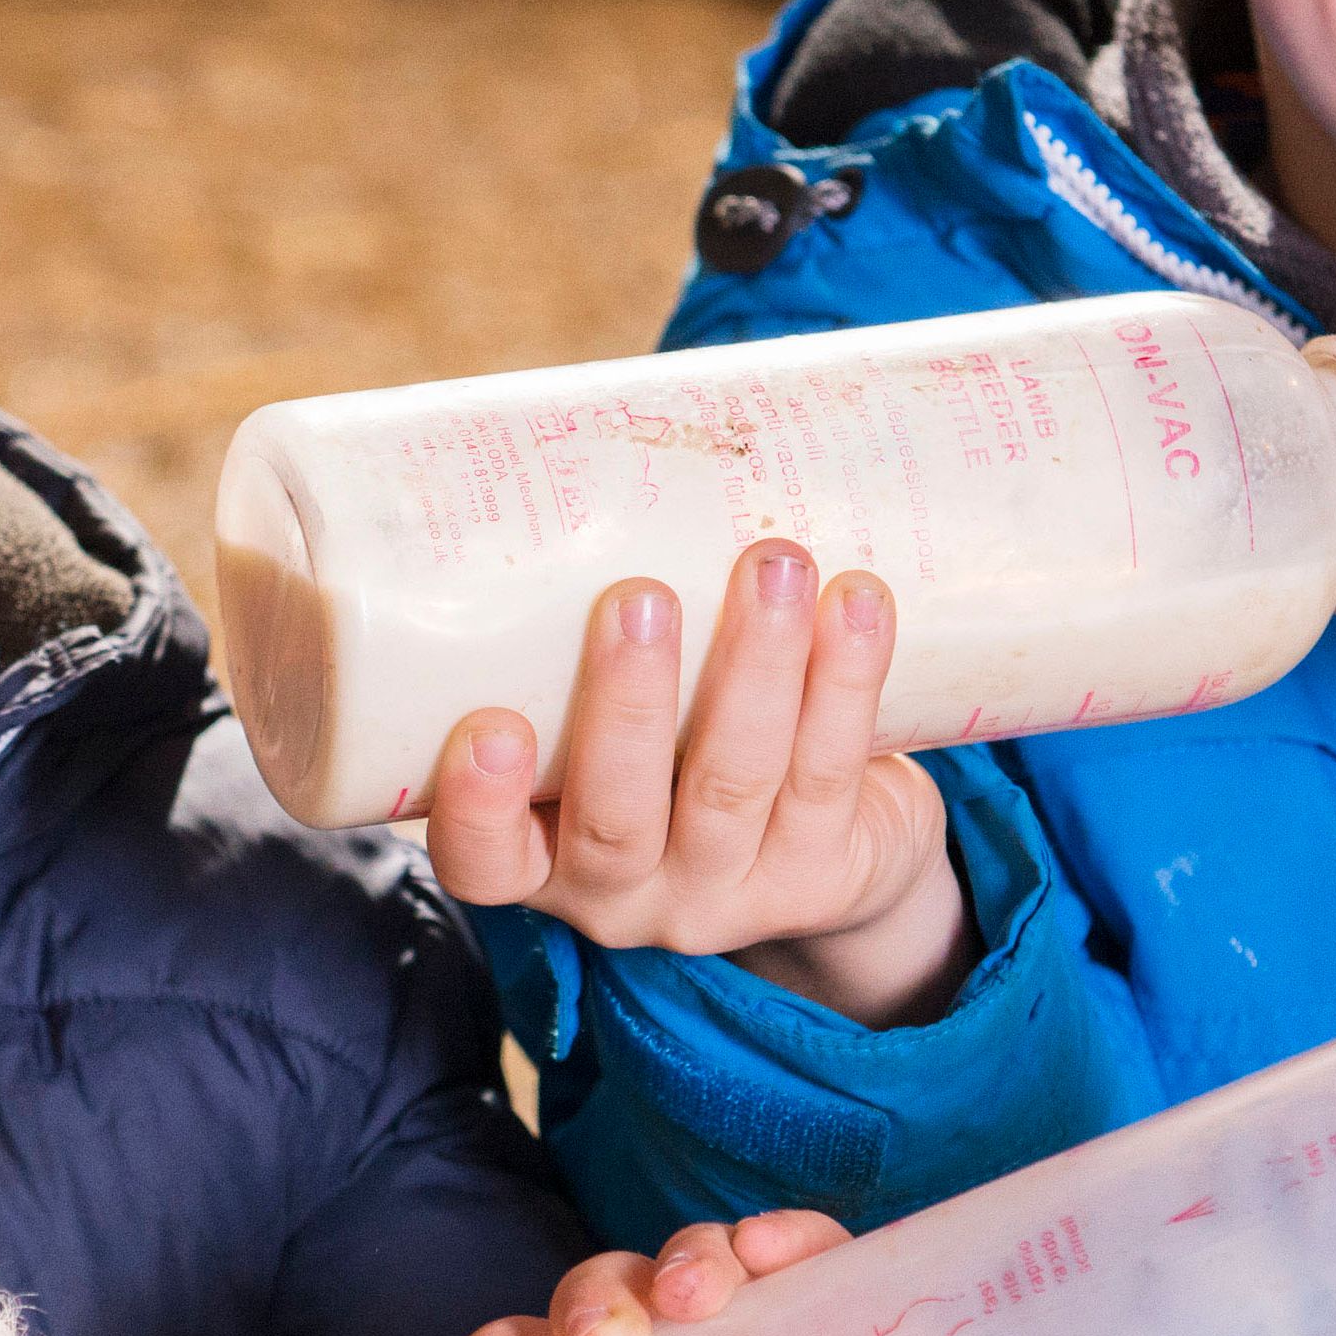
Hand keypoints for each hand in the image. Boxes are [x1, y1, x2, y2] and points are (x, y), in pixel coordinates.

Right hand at [420, 544, 972, 1028]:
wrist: (824, 854)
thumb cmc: (672, 748)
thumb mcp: (601, 719)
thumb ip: (569, 633)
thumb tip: (565, 442)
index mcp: (540, 858)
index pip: (483, 862)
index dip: (478, 808)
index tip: (490, 725)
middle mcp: (624, 893)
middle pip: (617, 819)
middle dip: (628, 706)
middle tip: (637, 598)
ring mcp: (729, 891)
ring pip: (737, 783)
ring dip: (755, 666)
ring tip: (771, 563)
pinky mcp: (824, 871)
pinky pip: (832, 771)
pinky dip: (846, 678)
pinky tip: (857, 602)